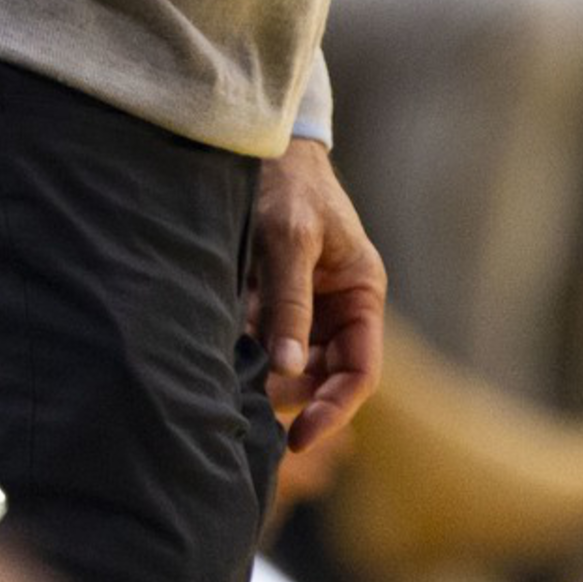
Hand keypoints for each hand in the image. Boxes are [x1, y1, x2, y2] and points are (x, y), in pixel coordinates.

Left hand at [248, 139, 385, 453]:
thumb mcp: (289, 239)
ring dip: (265, 378)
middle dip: (292, 398)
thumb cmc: (287, 183)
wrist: (256, 143)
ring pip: (291, 368)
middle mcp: (339, 307)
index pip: (360, 372)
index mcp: (361, 293)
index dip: (333, 410)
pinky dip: (246, 356)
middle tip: (248, 405)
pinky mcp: (271, 303)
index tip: (297, 437)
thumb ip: (289, 303)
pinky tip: (221, 353)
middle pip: (325, 378)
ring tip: (231, 374)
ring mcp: (306, 307)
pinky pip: (263, 345)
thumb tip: (284, 370)